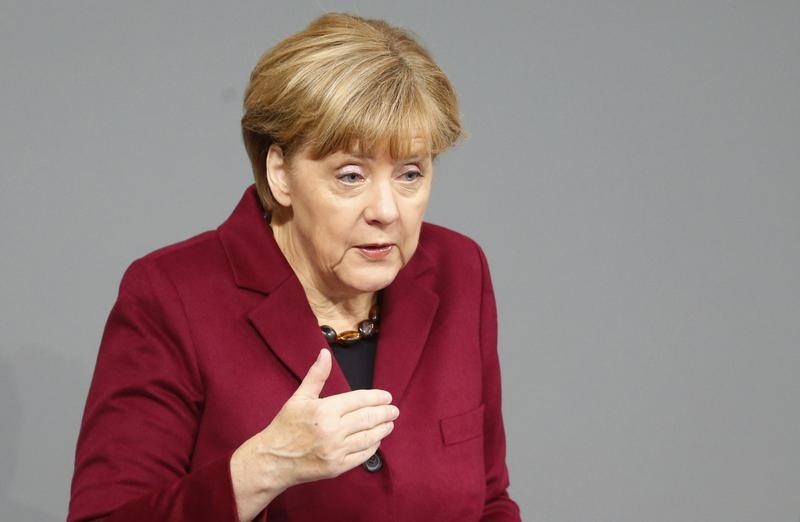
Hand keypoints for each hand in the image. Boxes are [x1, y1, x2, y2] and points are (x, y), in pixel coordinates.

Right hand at [231, 348, 398, 520]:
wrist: (273, 460)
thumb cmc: (286, 426)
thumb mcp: (299, 398)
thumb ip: (316, 376)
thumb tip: (325, 353)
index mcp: (325, 410)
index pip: (359, 400)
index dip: (376, 397)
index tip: (386, 396)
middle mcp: (333, 430)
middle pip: (368, 418)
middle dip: (385, 413)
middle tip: (394, 410)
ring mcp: (336, 450)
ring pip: (369, 437)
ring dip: (383, 429)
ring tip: (390, 423)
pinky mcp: (337, 467)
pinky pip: (362, 456)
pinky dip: (373, 447)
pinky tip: (376, 440)